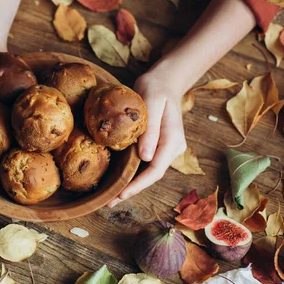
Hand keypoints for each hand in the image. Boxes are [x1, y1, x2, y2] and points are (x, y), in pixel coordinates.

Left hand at [107, 71, 186, 207]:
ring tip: (111, 196)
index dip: (138, 184)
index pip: (156, 169)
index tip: (121, 194)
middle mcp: (173, 148)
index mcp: (173, 140)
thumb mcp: (151, 102)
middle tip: (110, 202)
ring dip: (132, 184)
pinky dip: (133, 172)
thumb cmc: (156, 88)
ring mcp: (167, 148)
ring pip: (149, 171)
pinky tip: (118, 179)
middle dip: (132, 189)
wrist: (165, 81)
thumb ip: (150, 129)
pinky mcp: (158, 145)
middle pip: (152, 175)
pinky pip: (145, 163)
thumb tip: (145, 157)